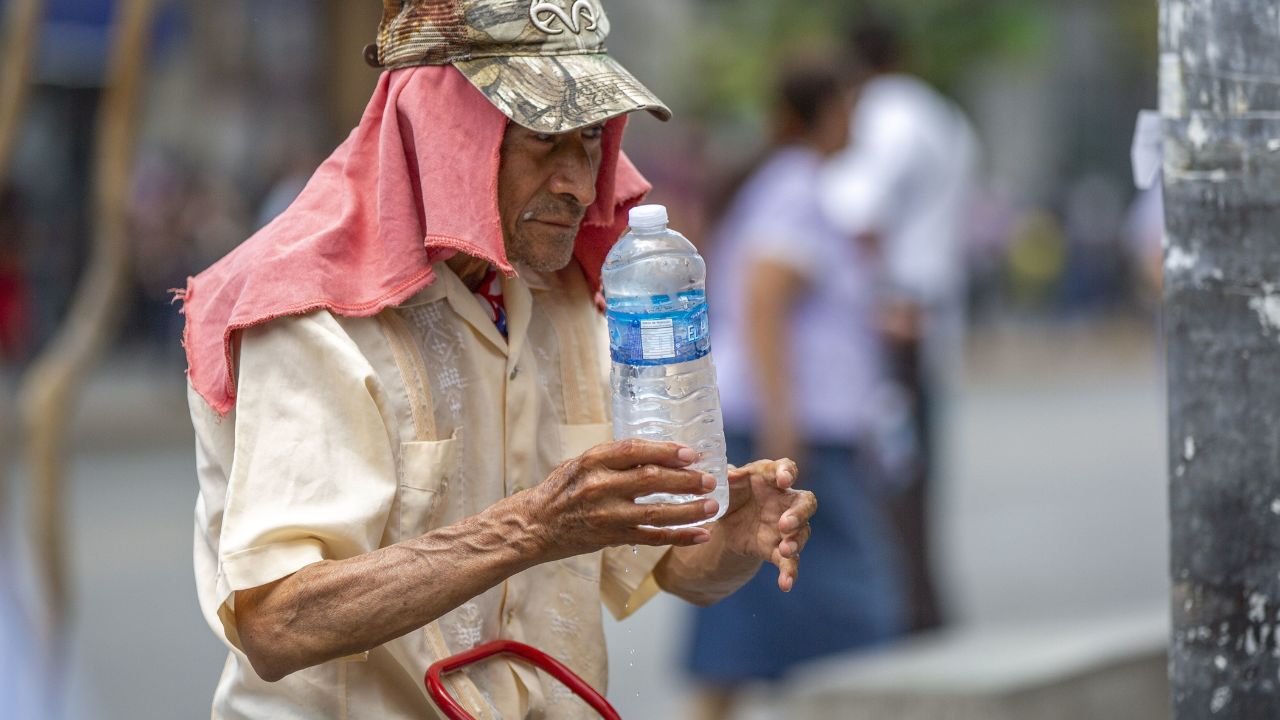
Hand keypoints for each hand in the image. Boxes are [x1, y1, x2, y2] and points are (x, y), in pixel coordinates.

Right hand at [518, 440, 719, 561]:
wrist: (535, 525)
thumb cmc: (561, 489)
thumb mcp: (582, 463)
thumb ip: (616, 458)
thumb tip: (663, 452)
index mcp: (592, 461)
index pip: (635, 450)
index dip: (666, 451)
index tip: (691, 453)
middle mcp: (600, 487)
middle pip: (651, 480)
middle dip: (686, 480)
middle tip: (710, 479)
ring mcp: (606, 516)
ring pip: (656, 513)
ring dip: (689, 510)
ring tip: (712, 506)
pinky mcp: (611, 539)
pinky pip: (651, 538)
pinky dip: (678, 537)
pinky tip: (700, 534)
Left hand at [716, 458, 815, 591]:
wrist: (726, 524)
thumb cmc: (730, 495)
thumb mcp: (724, 487)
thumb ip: (726, 479)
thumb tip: (727, 474)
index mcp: (769, 477)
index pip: (786, 468)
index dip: (788, 472)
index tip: (785, 480)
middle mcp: (784, 500)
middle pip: (805, 503)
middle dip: (799, 513)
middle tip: (786, 523)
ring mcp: (785, 526)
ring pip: (802, 533)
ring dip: (796, 542)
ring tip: (786, 550)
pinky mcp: (779, 549)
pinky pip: (790, 562)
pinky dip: (789, 573)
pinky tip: (785, 585)